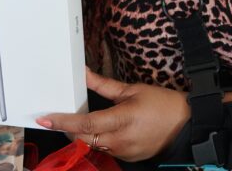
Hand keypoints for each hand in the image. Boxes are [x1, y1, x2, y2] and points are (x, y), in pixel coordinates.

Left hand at [36, 68, 190, 161]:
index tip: (45, 119)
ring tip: (91, 118)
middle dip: (69, 128)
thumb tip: (84, 74)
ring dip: (85, 133)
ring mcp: (124, 152)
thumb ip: (104, 85)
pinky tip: (107, 128)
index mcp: (122, 120)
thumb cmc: (162, 104)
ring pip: (93, 144)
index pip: (84, 124)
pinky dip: (100, 139)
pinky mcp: (128, 158)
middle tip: (60, 116)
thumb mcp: (132, 89)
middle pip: (83, 137)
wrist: (186, 125)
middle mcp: (120, 140)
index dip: (62, 122)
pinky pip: (106, 149)